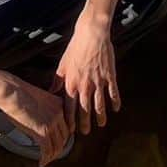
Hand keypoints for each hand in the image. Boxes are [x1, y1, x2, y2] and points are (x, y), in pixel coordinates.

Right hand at [0, 74, 74, 166]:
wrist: (13, 93)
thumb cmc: (19, 94)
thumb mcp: (38, 100)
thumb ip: (44, 110)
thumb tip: (39, 123)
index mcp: (59, 104)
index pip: (66, 124)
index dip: (63, 135)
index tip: (58, 142)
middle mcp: (59, 113)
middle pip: (64, 136)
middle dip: (59, 147)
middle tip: (52, 153)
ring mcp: (52, 123)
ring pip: (58, 146)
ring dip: (52, 155)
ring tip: (47, 159)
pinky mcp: (43, 132)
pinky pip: (48, 150)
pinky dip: (45, 158)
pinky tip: (42, 162)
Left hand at [52, 12, 119, 135]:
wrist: (91, 34)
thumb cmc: (75, 48)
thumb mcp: (62, 64)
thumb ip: (57, 80)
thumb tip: (51, 92)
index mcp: (71, 84)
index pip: (69, 108)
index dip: (70, 120)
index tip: (71, 130)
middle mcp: (85, 86)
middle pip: (85, 110)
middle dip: (85, 123)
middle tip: (86, 132)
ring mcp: (98, 81)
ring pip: (100, 104)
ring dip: (100, 116)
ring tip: (102, 124)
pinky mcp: (109, 75)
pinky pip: (113, 92)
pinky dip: (115, 102)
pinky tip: (116, 109)